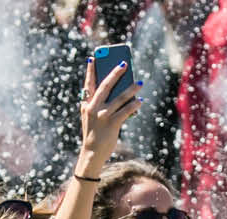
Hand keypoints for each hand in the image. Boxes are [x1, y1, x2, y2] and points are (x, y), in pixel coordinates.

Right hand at [75, 55, 142, 171]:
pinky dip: (134, 105)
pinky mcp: (112, 124)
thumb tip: (118, 91)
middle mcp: (93, 108)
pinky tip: (140, 101)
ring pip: (119, 98)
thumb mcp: (91, 117)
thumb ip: (98, 104)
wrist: (92, 153)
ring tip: (140, 83)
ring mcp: (102, 116)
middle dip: (115, 73)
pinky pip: (126, 111)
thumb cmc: (94, 133)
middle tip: (124, 64)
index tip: (93, 58)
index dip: (91, 71)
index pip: (88, 84)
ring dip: (131, 89)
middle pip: (105, 86)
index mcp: (86, 104)